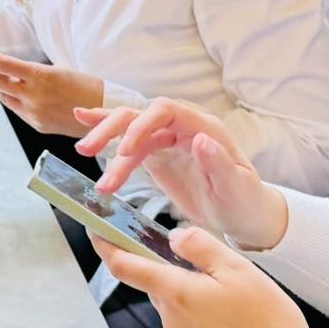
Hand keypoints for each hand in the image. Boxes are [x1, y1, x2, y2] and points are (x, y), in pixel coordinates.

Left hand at [0, 45, 103, 133]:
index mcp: (41, 77)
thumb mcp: (60, 70)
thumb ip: (34, 73)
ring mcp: (33, 113)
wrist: (106, 114)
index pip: (3, 65)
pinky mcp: (37, 124)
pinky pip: (15, 108)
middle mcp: (33, 96)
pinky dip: (4, 97)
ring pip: (2, 96)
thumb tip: (14, 72)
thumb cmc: (88, 87)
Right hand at [74, 96, 287, 250]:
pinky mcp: (157, 156)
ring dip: (105, 142)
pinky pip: (128, 144)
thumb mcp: (236, 187)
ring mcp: (167, 140)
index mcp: (203, 128)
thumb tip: (202, 139)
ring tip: (85, 157)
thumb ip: (219, 162)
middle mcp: (182, 128)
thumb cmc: (245, 201)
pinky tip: (83, 126)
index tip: (125, 151)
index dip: (141, 126)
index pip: (165, 111)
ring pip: (129, 129)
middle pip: (140, 115)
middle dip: (112, 129)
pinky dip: (107, 136)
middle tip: (89, 149)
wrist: (245, 216)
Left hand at [89, 227, 328, 327]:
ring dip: (196, 299)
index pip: (126, 267)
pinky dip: (209, 324)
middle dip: (175, 273)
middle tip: (211, 266)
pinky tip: (240, 327)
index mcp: (176, 294)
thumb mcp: (239, 271)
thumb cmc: (269, 326)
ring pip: (180, 310)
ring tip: (238, 300)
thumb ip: (201, 248)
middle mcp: (172, 323)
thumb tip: (175, 238)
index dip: (106, 246)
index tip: (96, 232)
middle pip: (160, 287)